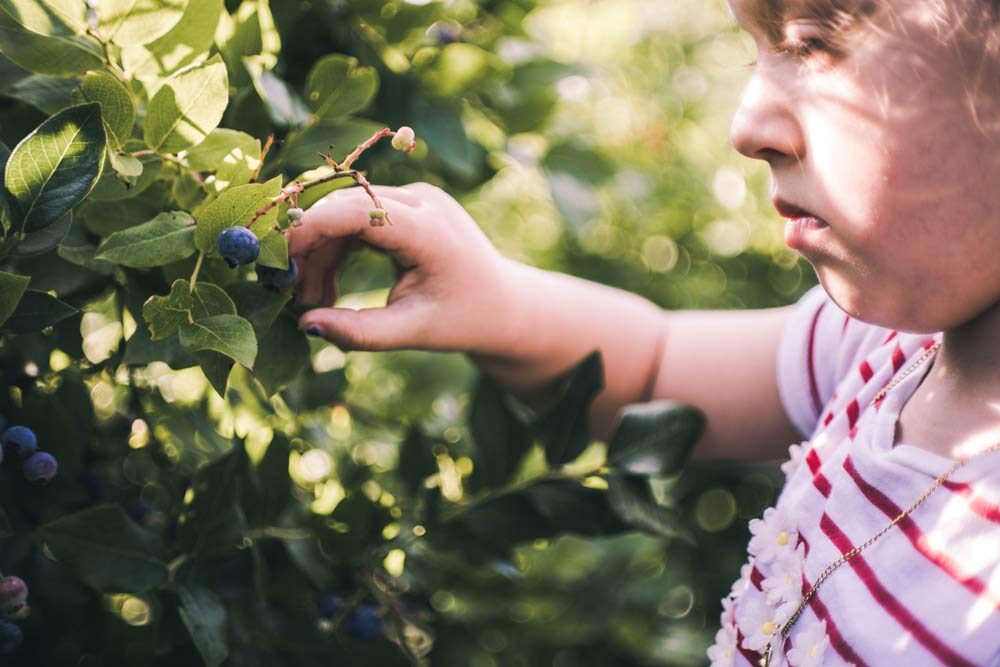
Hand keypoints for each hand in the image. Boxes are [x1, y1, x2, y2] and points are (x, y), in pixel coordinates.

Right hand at [288, 182, 521, 353]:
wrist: (506, 305)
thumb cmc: (464, 320)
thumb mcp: (413, 332)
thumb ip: (360, 333)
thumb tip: (304, 325)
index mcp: (429, 230)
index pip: (354, 210)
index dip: (310, 231)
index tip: (281, 268)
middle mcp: (422, 201)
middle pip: (344, 208)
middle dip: (310, 249)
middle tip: (292, 298)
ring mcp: (416, 199)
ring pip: (345, 213)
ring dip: (321, 254)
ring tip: (314, 303)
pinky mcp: (408, 206)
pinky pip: (358, 217)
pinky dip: (338, 249)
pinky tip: (328, 288)